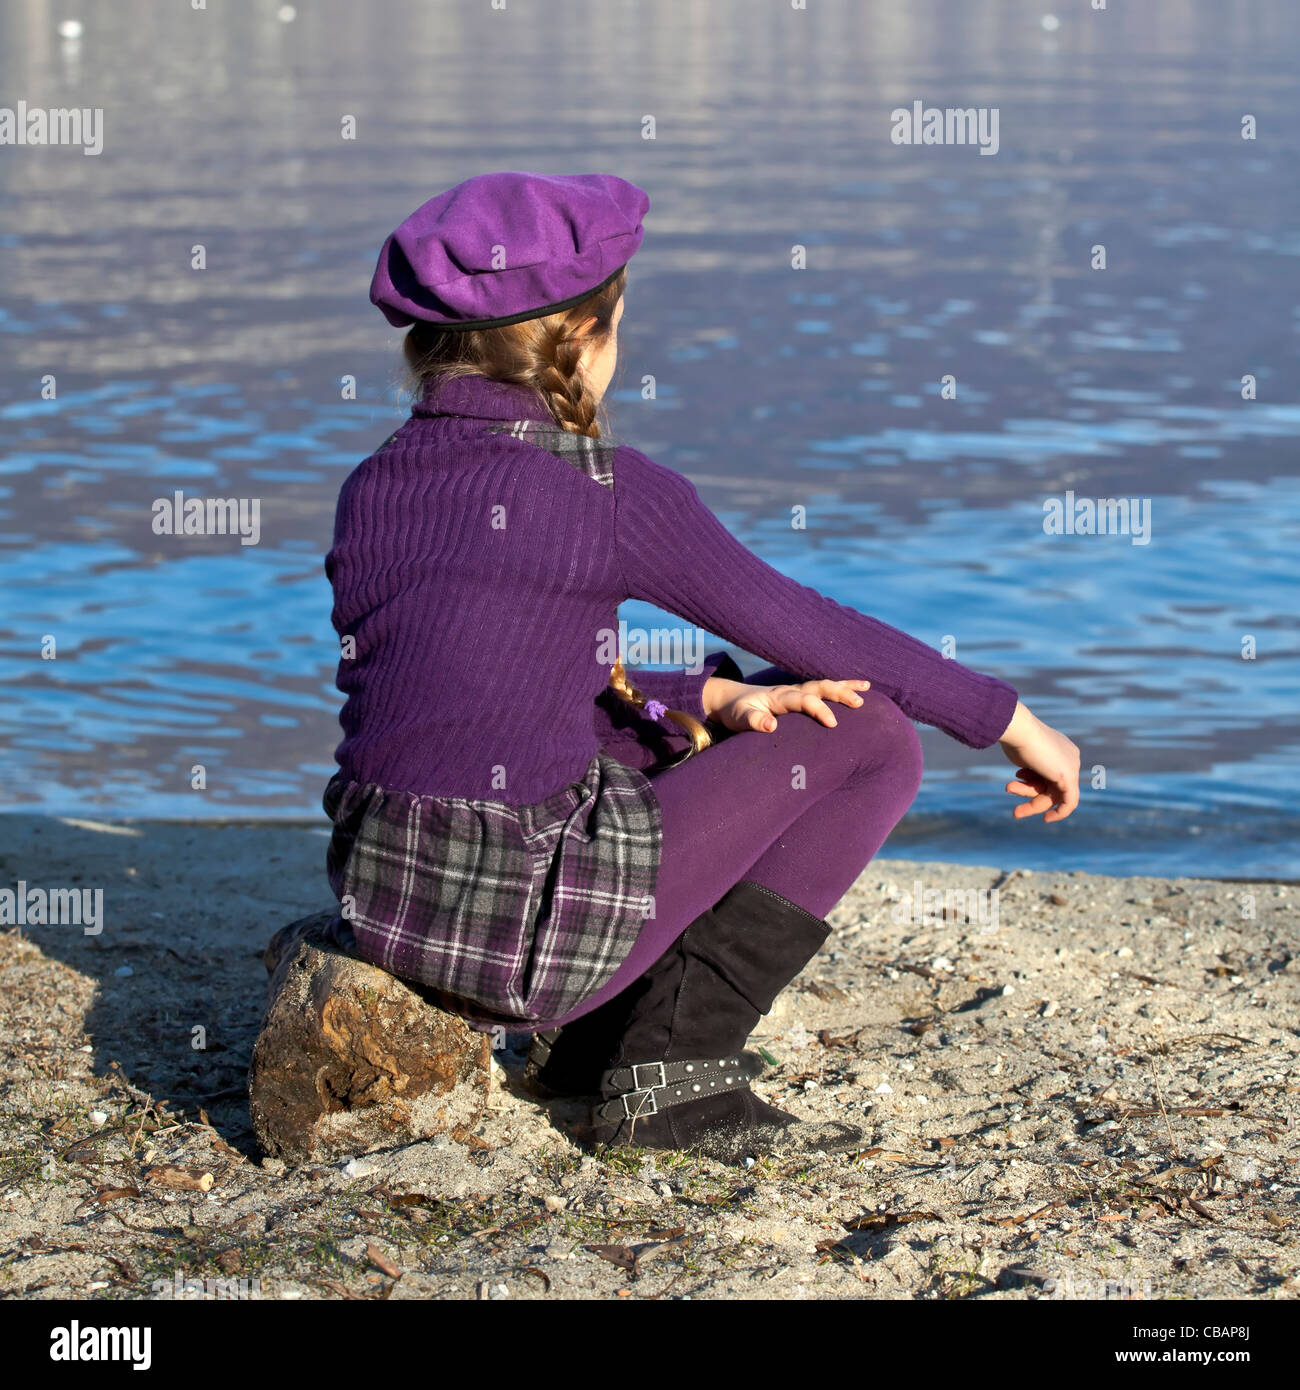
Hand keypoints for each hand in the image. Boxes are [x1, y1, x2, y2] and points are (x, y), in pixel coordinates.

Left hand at [702, 677, 871, 733]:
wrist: (732, 699)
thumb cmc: (737, 711)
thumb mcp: (739, 718)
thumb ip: (753, 721)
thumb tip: (771, 726)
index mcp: (779, 696)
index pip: (803, 699)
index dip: (819, 709)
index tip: (833, 723)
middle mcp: (791, 690)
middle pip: (819, 686)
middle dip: (839, 693)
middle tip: (858, 704)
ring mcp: (797, 690)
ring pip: (824, 684)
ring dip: (845, 686)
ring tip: (867, 689)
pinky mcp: (801, 694)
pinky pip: (824, 688)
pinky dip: (842, 685)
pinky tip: (861, 687)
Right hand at [997, 701, 1080, 822]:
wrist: (1019, 729)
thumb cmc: (1016, 738)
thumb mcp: (1024, 754)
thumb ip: (1030, 766)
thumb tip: (1027, 774)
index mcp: (1061, 749)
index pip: (1050, 774)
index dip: (1032, 780)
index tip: (1017, 780)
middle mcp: (1070, 758)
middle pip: (1051, 785)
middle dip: (1029, 793)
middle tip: (1010, 798)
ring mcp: (1072, 767)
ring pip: (1053, 794)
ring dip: (1029, 798)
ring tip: (1008, 788)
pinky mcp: (1069, 778)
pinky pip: (1069, 802)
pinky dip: (1060, 812)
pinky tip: (1047, 818)